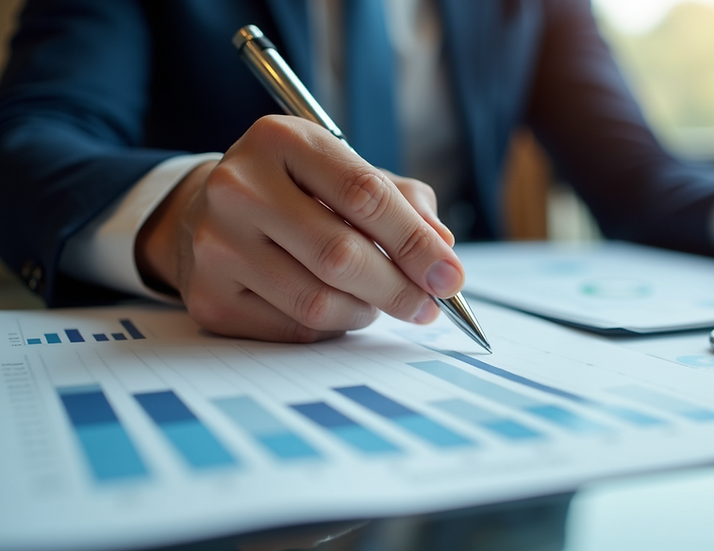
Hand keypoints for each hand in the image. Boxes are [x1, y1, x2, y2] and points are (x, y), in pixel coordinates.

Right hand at [136, 115, 459, 341]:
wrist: (207, 212)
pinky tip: (338, 309)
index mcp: (280, 140)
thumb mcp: (345, 173)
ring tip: (379, 301)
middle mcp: (239, 187)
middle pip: (340, 255)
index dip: (416, 241)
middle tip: (429, 306)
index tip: (450, 276)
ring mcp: (216, 244)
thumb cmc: (295, 192)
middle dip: (399, 288)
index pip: (364, 194)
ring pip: (318, 301)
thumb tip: (443, 249)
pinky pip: (293, 328)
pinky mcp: (209, 296)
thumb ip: (402, 201)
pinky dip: (333, 326)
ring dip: (366, 311)